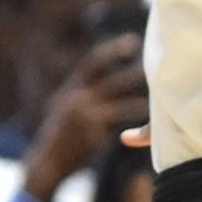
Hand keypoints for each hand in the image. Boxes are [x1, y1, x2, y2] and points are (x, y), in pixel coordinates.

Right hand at [23, 34, 148, 201]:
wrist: (46, 160)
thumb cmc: (60, 131)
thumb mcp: (64, 103)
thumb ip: (81, 88)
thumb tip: (97, 71)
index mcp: (71, 88)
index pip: (93, 63)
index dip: (112, 51)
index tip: (134, 41)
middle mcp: (76, 99)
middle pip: (111, 83)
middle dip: (133, 74)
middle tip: (155, 67)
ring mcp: (84, 118)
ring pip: (120, 108)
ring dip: (139, 105)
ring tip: (155, 103)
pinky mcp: (91, 136)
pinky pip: (117, 132)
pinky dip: (130, 131)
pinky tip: (143, 132)